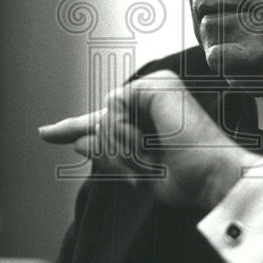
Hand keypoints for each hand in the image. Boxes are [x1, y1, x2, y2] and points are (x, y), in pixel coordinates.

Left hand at [39, 70, 255, 210]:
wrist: (214, 177)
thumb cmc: (188, 176)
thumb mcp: (138, 167)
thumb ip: (109, 151)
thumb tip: (78, 139)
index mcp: (154, 109)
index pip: (106, 118)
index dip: (74, 126)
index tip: (48, 133)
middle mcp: (155, 92)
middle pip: (101, 122)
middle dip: (115, 153)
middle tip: (148, 166)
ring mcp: (156, 86)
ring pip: (104, 121)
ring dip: (124, 150)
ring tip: (155, 158)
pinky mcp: (154, 86)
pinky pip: (113, 113)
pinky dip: (126, 137)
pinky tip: (151, 143)